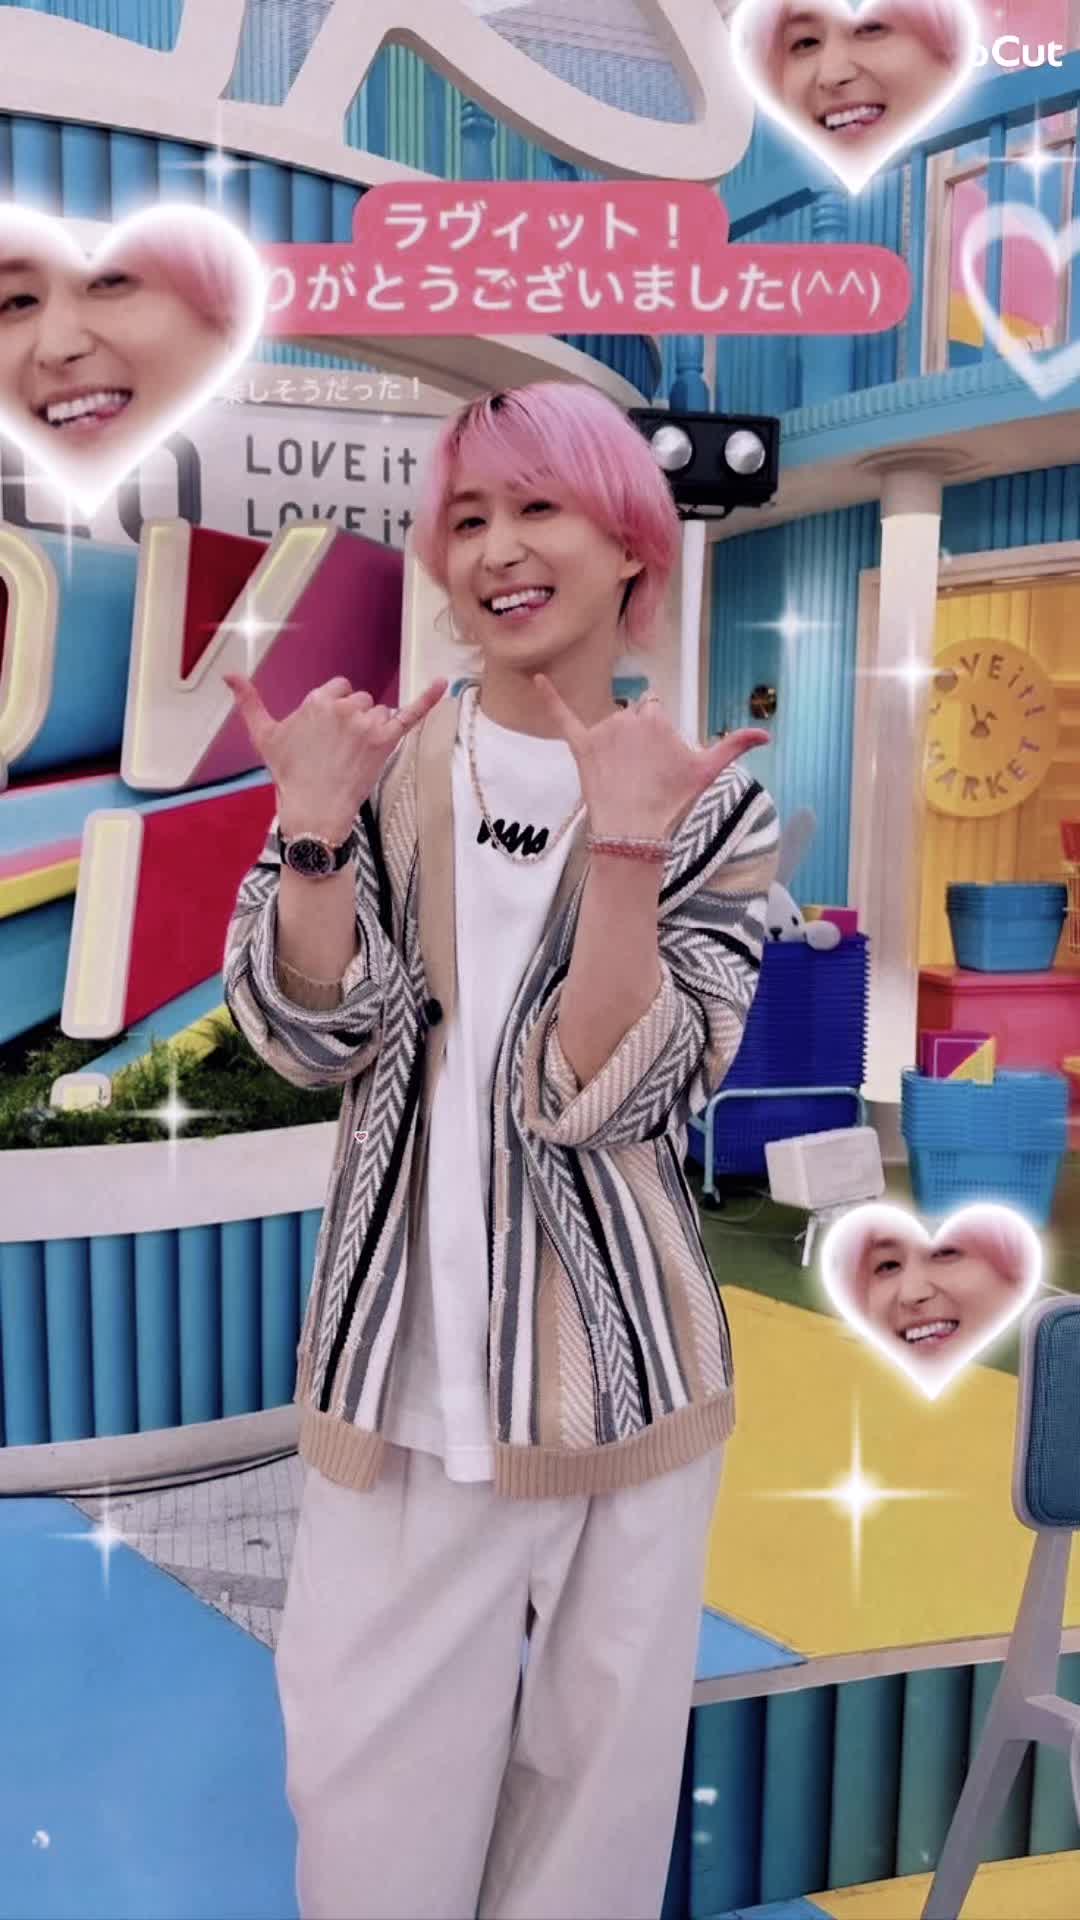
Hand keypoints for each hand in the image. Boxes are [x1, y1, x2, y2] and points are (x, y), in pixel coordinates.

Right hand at [223, 671, 447, 841]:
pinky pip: (411, 714)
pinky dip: (428, 698)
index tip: (326, 735)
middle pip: (360, 700)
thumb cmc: (289, 774)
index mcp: (317, 700)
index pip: (338, 689)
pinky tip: (444, 682)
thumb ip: (249, 702)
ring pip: (380, 712)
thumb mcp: (264, 736)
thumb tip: (228, 675)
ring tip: (355, 756)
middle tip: (338, 751)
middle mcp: (344, 707)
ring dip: (373, 729)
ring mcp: (367, 724)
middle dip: (353, 720)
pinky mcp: (387, 741)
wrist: (314, 810)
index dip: (335, 711)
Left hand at [531, 677, 768, 838]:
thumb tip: (766, 735)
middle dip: (639, 739)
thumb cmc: (672, 802)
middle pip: (635, 716)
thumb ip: (735, 745)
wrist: (634, 833)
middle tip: (643, 773)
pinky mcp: (580, 746)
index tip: (659, 762)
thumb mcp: (708, 772)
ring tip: (623, 778)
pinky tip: (536, 680)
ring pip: (611, 725)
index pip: (656, 710)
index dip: (658, 736)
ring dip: (616, 744)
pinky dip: (549, 697)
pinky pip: (563, 717)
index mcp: (657, 718)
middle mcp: (629, 718)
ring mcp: (603, 732)